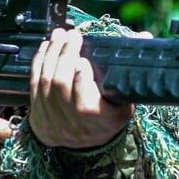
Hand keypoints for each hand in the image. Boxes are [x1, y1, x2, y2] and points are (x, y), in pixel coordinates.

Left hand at [28, 27, 134, 149]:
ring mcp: (53, 118)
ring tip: (60, 35)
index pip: (85, 104)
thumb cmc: (108, 117)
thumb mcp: (125, 101)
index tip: (83, 60)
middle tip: (73, 37)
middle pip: (61, 86)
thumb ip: (132, 71)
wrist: (83, 142)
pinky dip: (39, 61)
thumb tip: (145, 37)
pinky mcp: (38, 111)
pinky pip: (34, 83)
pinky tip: (46, 47)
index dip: (81, 81)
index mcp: (100, 122)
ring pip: (46, 81)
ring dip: (52, 54)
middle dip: (65, 56)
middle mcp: (73, 123)